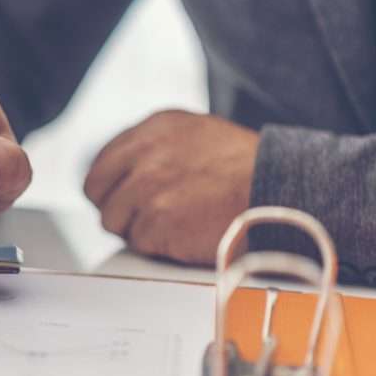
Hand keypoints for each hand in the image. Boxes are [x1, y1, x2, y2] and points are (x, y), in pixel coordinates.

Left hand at [84, 110, 258, 263]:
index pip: (101, 164)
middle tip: (144, 217)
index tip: (125, 199)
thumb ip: (155, 149)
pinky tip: (186, 234)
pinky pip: (138, 242)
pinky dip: (158, 246)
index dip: (111, 188)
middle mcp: (144, 154)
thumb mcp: (195, 136)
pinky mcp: (156, 220)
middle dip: (115, 208)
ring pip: (113, 221)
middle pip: (97, 192)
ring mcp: (147, 187)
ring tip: (175, 224)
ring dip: (138, 229)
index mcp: (152, 129)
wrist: (278, 192)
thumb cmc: (244, 171)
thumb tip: (124, 174)